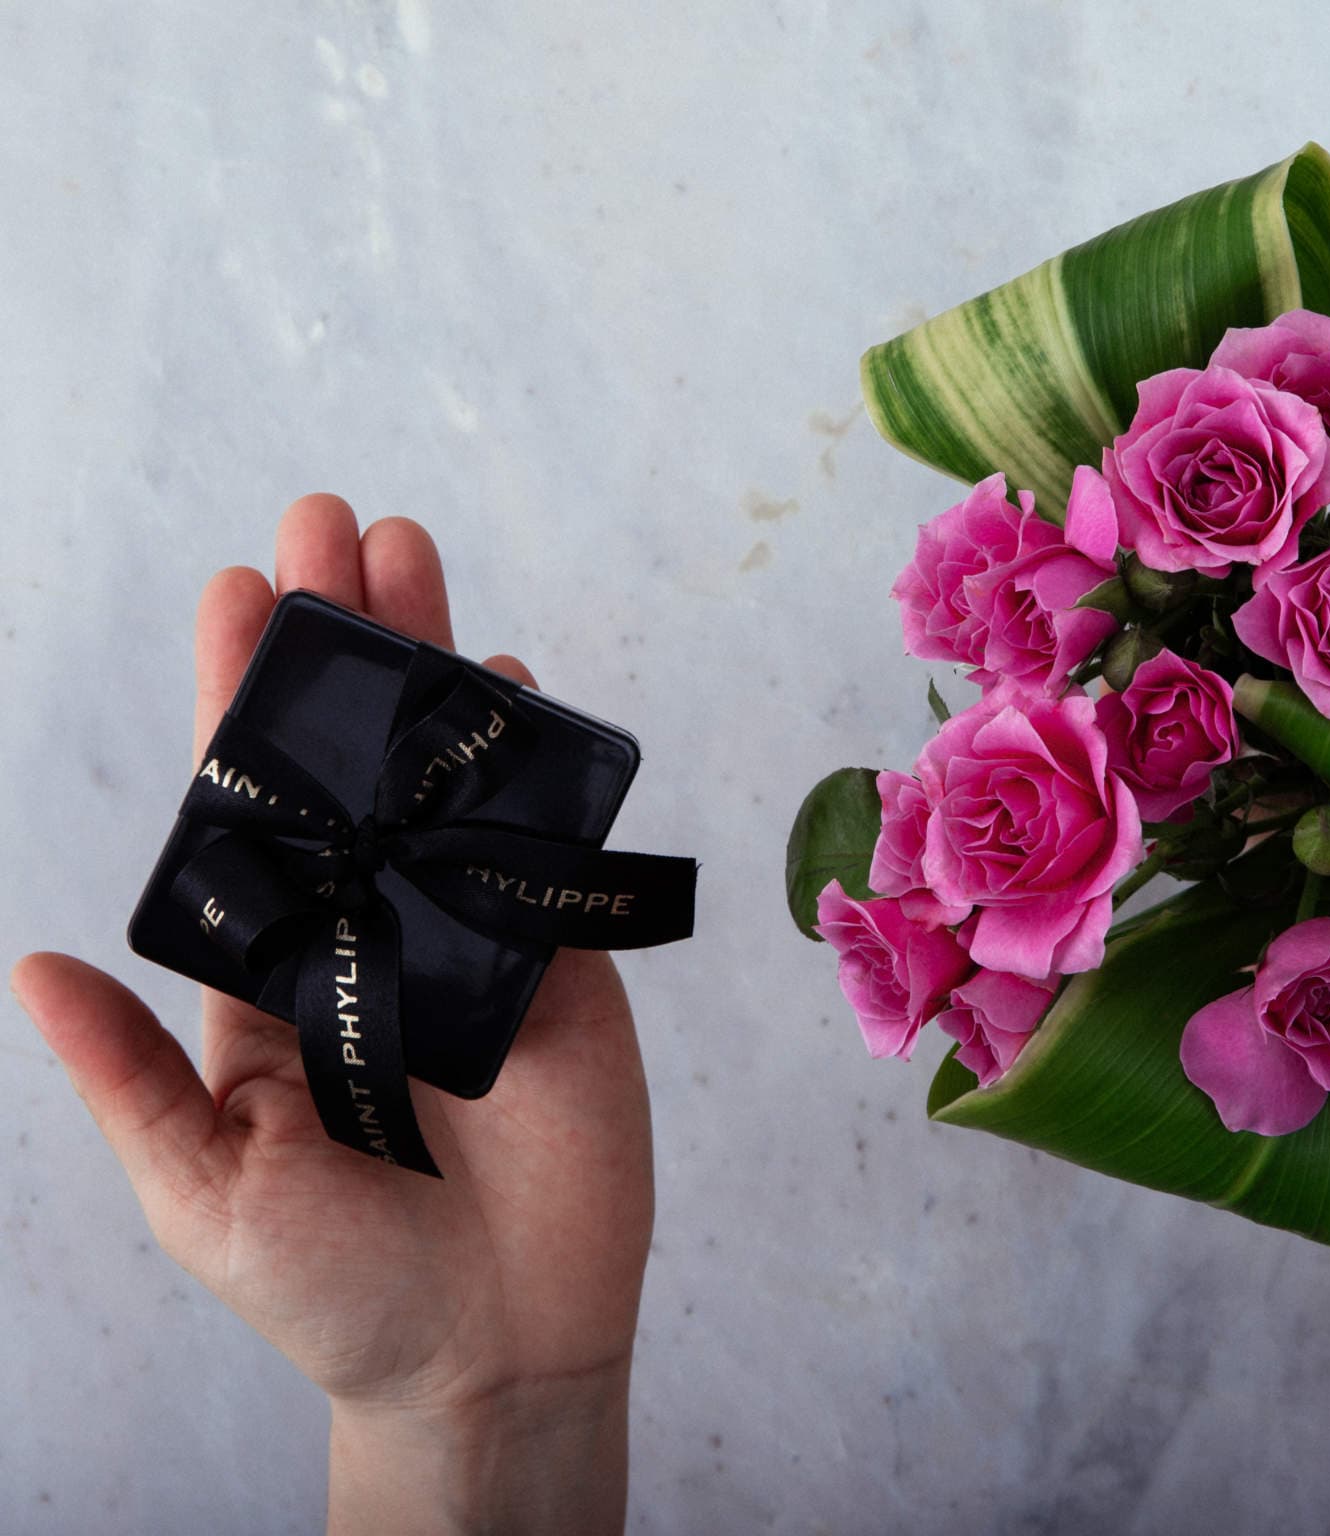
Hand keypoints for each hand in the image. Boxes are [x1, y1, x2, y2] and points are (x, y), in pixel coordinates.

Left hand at [13, 496, 649, 1534]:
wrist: (490, 1353)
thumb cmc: (334, 1290)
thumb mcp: (204, 1190)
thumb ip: (133, 1076)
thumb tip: (34, 965)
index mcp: (274, 973)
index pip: (253, 810)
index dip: (239, 699)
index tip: (236, 588)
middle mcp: (372, 932)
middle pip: (356, 763)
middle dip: (342, 641)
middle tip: (334, 518)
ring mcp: (473, 940)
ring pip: (451, 779)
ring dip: (436, 668)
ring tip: (414, 553)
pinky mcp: (562, 967)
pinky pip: (545, 847)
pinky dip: (536, 764)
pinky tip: (515, 680)